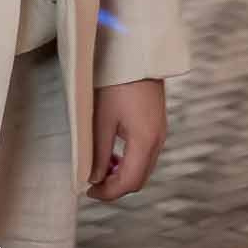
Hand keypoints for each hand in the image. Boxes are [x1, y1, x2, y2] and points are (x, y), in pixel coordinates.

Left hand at [88, 77, 167, 201]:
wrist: (134, 54)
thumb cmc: (115, 83)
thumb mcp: (101, 120)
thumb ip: (98, 153)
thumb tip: (93, 178)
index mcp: (145, 141)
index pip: (129, 182)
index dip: (108, 193)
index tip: (88, 191)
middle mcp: (157, 140)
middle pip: (139, 179)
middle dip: (115, 186)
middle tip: (92, 183)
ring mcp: (160, 132)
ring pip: (142, 167)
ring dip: (122, 174)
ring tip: (100, 167)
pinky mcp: (157, 124)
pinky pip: (145, 153)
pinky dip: (129, 161)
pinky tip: (113, 153)